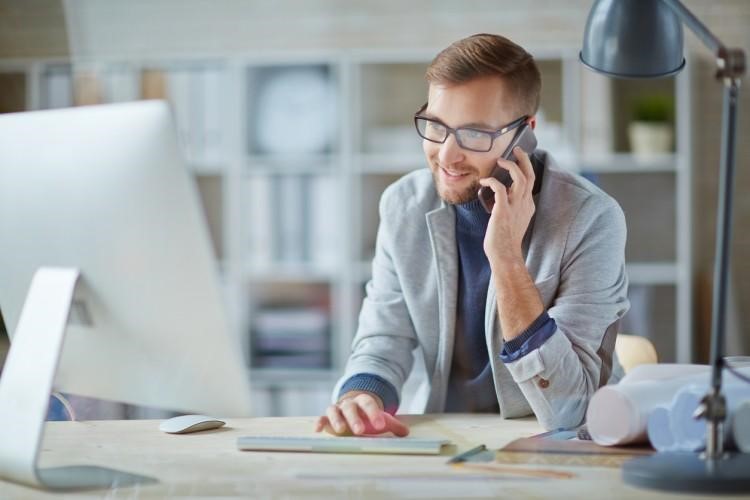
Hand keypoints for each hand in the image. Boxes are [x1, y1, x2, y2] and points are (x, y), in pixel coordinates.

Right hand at [314, 391, 408, 436]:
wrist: (352, 406)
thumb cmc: (368, 416)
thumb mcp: (381, 418)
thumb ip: (393, 425)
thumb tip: (406, 432)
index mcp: (363, 400)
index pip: (369, 403)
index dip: (374, 413)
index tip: (380, 425)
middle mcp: (349, 403)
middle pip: (351, 407)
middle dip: (355, 419)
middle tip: (360, 431)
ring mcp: (337, 409)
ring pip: (335, 410)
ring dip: (337, 420)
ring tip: (341, 430)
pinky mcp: (327, 417)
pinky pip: (322, 418)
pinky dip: (319, 422)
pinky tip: (318, 430)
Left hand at [480, 146, 535, 264]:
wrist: (505, 256)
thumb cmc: (505, 241)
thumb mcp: (513, 221)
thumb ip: (510, 209)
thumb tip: (499, 200)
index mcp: (527, 206)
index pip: (531, 182)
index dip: (526, 168)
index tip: (518, 159)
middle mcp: (524, 204)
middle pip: (529, 175)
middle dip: (524, 159)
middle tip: (517, 149)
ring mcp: (515, 207)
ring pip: (519, 178)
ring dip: (510, 166)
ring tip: (500, 160)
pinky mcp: (503, 211)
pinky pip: (500, 188)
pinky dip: (491, 181)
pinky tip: (483, 181)